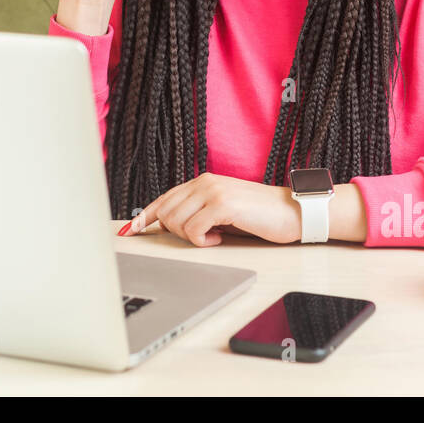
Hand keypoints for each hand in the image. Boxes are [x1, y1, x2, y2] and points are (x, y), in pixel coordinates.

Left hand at [121, 174, 301, 245]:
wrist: (293, 212)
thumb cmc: (259, 216)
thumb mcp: (223, 211)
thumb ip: (199, 212)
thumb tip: (169, 225)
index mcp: (202, 181)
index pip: (164, 198)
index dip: (144, 216)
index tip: (130, 230)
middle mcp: (204, 182)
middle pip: (166, 212)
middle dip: (176, 232)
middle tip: (203, 237)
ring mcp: (213, 191)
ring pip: (177, 222)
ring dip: (192, 237)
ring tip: (215, 235)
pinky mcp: (223, 204)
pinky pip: (194, 230)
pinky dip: (203, 240)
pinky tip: (220, 237)